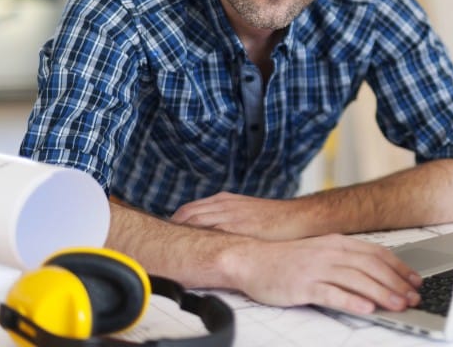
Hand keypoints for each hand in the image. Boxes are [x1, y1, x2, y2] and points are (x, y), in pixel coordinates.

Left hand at [171, 191, 306, 239]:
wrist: (296, 219)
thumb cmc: (275, 221)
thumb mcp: (247, 214)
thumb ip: (228, 220)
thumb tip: (213, 236)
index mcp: (224, 201)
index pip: (188, 210)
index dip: (174, 222)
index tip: (163, 236)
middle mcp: (223, 204)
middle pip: (185, 214)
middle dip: (169, 228)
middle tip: (156, 245)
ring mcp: (228, 214)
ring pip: (192, 220)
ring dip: (177, 233)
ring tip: (164, 249)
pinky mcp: (235, 226)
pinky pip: (207, 230)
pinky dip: (194, 239)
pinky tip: (186, 251)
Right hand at [230, 233, 421, 313]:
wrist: (251, 260)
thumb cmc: (286, 260)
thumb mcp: (320, 252)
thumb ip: (345, 259)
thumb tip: (374, 273)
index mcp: (336, 242)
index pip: (375, 253)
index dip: (398, 267)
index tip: (415, 280)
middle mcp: (329, 252)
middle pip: (370, 266)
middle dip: (396, 283)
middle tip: (413, 297)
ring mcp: (316, 268)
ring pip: (356, 279)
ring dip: (381, 293)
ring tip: (398, 305)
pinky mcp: (303, 285)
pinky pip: (332, 293)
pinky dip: (351, 300)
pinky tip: (366, 307)